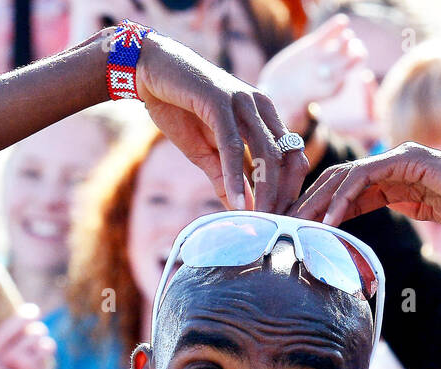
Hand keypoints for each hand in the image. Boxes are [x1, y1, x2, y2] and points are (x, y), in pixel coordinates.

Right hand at [132, 27, 309, 211]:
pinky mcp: (220, 101)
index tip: (279, 219)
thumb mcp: (205, 152)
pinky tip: (235, 203)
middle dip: (282, 196)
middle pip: (286, 158)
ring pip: (265, 153)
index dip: (290, 190)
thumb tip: (242, 210)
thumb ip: (225, 177)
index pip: (291, 157)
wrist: (150, 71)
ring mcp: (242, 101)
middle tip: (273, 226)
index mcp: (264, 116)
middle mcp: (260, 106)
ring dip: (264, 191)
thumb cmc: (180, 109)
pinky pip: (233, 146)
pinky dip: (235, 177)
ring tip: (259, 220)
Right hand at [258, 15, 367, 130]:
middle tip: (353, 49)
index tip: (343, 74)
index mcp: (325, 91)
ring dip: (345, 40)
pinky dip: (335, 27)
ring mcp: (323, 57)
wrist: (278, 90)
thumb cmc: (281, 105)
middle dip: (349, 57)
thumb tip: (286, 127)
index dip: (343, 76)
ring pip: (339, 48)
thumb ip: (287, 115)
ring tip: (347, 35)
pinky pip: (328, 34)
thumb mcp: (284, 112)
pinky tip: (342, 21)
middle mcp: (327, 73)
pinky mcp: (315, 44)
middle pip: (344, 65)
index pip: (339, 83)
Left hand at [287, 142, 440, 246]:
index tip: (298, 234)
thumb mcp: (434, 221)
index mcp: (398, 180)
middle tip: (283, 228)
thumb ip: (410, 215)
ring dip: (317, 201)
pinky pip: (365, 177)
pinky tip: (328, 220)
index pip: (347, 191)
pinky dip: (343, 198)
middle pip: (338, 180)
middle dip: (308, 204)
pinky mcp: (410, 162)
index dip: (319, 210)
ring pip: (345, 175)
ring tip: (297, 226)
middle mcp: (396, 165)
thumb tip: (396, 235)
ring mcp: (403, 160)